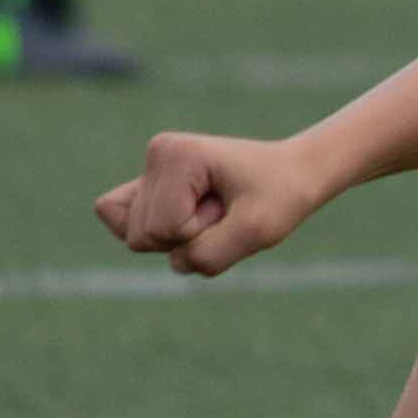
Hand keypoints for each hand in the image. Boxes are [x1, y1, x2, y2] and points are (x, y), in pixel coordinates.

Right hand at [99, 130, 330, 277]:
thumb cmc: (280, 197)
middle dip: (187, 237)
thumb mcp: (257, 232)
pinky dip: (161, 237)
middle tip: (224, 211)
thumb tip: (174, 263)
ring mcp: (151, 168)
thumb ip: (209, 255)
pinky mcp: (150, 184)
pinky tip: (190, 218)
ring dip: (180, 238)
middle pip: (142, 236)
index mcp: (177, 155)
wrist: (293, 174)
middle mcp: (157, 154)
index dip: (199, 234)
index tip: (230, 208)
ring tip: (215, 212)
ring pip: (136, 238)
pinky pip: (125, 226)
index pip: (163, 229)